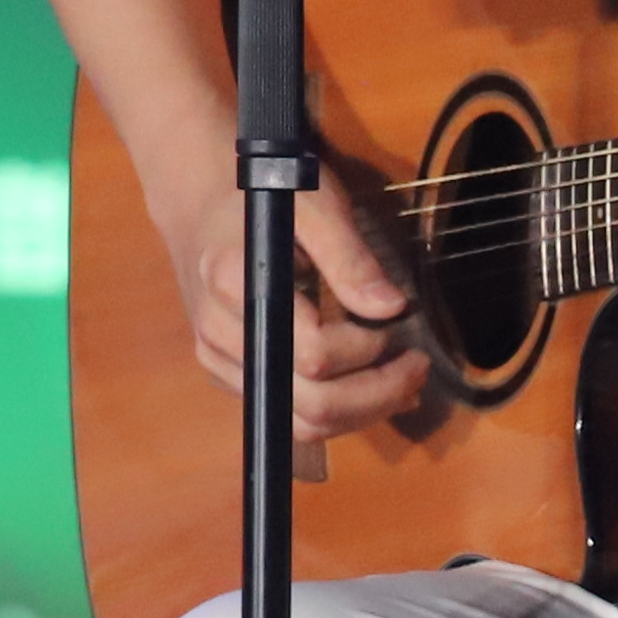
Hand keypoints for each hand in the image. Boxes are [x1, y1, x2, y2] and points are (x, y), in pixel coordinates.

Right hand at [162, 165, 434, 443]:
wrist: (199, 200)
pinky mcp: (223, 373)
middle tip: (418, 367)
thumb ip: (350, 258)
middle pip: (308, 405)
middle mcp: (219, 335)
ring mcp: (216, 360)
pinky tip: (365, 385)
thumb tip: (392, 308)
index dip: (368, 348)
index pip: (315, 353)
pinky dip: (333, 411)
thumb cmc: (262, 193)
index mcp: (236, 287)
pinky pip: (284, 415)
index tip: (400, 322)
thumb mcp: (314, 206)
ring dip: (360, 413)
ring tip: (403, 384)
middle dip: (376, 395)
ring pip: (299, 424)